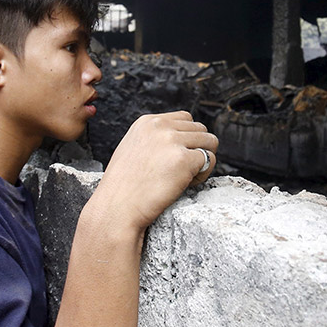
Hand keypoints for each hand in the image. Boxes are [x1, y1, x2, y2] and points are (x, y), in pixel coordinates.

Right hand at [92, 111, 217, 232]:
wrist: (117, 208)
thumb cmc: (124, 186)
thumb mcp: (133, 148)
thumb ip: (155, 138)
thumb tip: (181, 137)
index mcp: (148, 122)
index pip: (185, 118)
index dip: (187, 138)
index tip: (176, 157)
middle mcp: (160, 127)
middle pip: (200, 129)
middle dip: (196, 149)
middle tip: (182, 170)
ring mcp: (172, 142)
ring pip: (210, 142)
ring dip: (203, 160)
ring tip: (186, 177)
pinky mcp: (183, 160)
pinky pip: (209, 160)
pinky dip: (203, 174)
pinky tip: (186, 184)